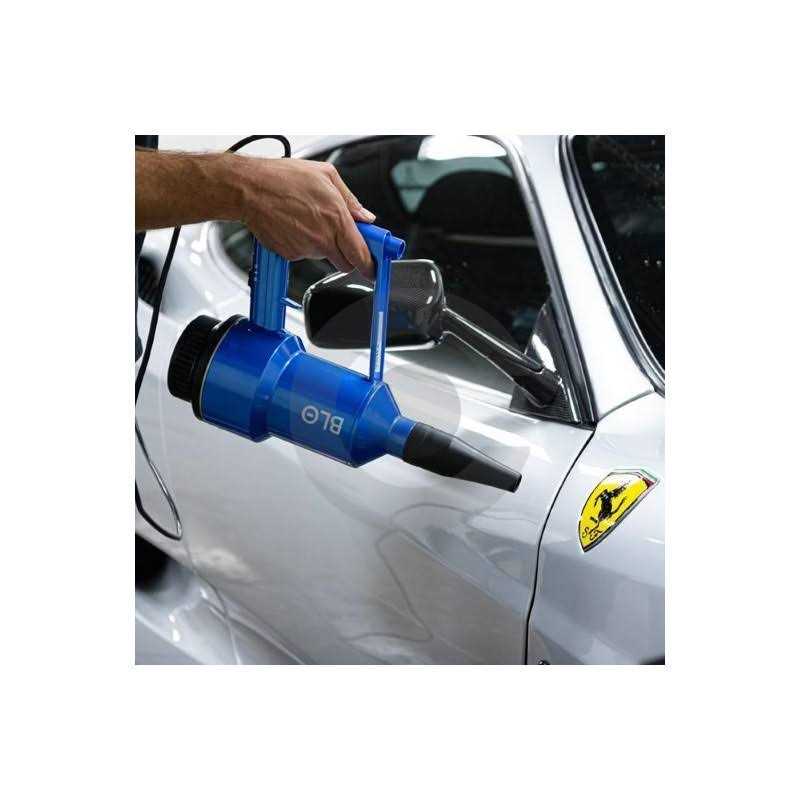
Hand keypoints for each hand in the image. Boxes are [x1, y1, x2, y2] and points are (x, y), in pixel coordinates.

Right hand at [229, 155, 376, 276]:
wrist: (249, 189)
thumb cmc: (283, 178)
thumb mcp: (326, 175)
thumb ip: (351, 200)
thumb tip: (366, 217)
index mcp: (337, 219)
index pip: (361, 254)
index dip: (371, 265)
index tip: (374, 267)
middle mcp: (323, 238)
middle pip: (346, 263)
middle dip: (348, 255)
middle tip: (342, 239)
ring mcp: (306, 249)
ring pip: (324, 255)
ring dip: (322, 243)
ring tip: (308, 218)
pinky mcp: (290, 254)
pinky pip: (304, 253)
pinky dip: (303, 243)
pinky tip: (294, 224)